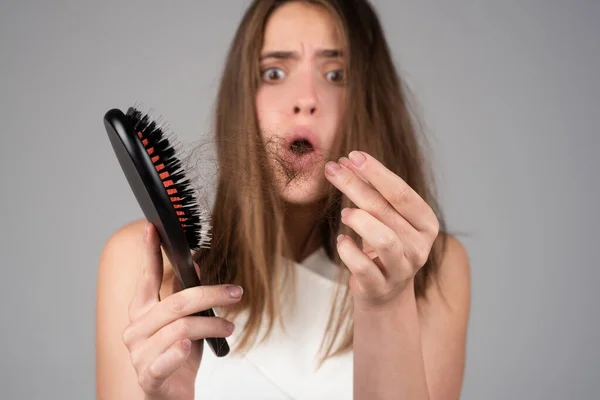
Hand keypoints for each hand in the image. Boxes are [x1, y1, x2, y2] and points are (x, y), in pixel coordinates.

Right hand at [122, 222, 242, 399]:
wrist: (170, 396)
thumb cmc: (176, 356)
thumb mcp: (183, 321)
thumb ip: (183, 295)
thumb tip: (193, 264)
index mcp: (143, 311)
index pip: (146, 277)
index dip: (149, 252)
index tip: (153, 228)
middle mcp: (137, 329)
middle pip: (175, 303)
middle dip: (210, 295)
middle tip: (235, 292)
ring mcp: (140, 353)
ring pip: (180, 329)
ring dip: (212, 326)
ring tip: (228, 328)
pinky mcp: (149, 376)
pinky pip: (164, 361)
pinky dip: (178, 353)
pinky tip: (188, 348)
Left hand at [324, 151, 438, 308]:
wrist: (384, 294)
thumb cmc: (384, 247)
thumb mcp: (384, 218)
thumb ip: (372, 192)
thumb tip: (348, 161)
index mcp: (426, 223)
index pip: (401, 192)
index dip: (376, 172)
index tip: (352, 155)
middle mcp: (420, 246)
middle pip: (386, 209)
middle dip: (355, 185)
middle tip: (332, 169)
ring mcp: (402, 269)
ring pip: (383, 239)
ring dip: (359, 220)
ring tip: (344, 213)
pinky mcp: (380, 287)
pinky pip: (363, 267)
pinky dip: (348, 250)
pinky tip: (341, 240)